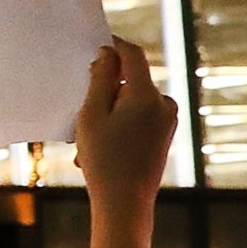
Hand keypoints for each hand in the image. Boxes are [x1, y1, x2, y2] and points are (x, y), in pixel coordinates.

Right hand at [75, 38, 177, 213]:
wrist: (125, 203)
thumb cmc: (104, 159)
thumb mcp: (91, 115)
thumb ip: (100, 80)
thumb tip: (108, 55)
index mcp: (147, 95)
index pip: (132, 55)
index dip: (114, 45)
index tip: (96, 44)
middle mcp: (164, 104)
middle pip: (131, 80)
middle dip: (104, 90)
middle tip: (79, 112)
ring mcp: (167, 121)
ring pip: (131, 102)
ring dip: (108, 113)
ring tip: (86, 142)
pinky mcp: (164, 136)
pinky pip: (138, 119)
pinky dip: (118, 126)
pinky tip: (99, 150)